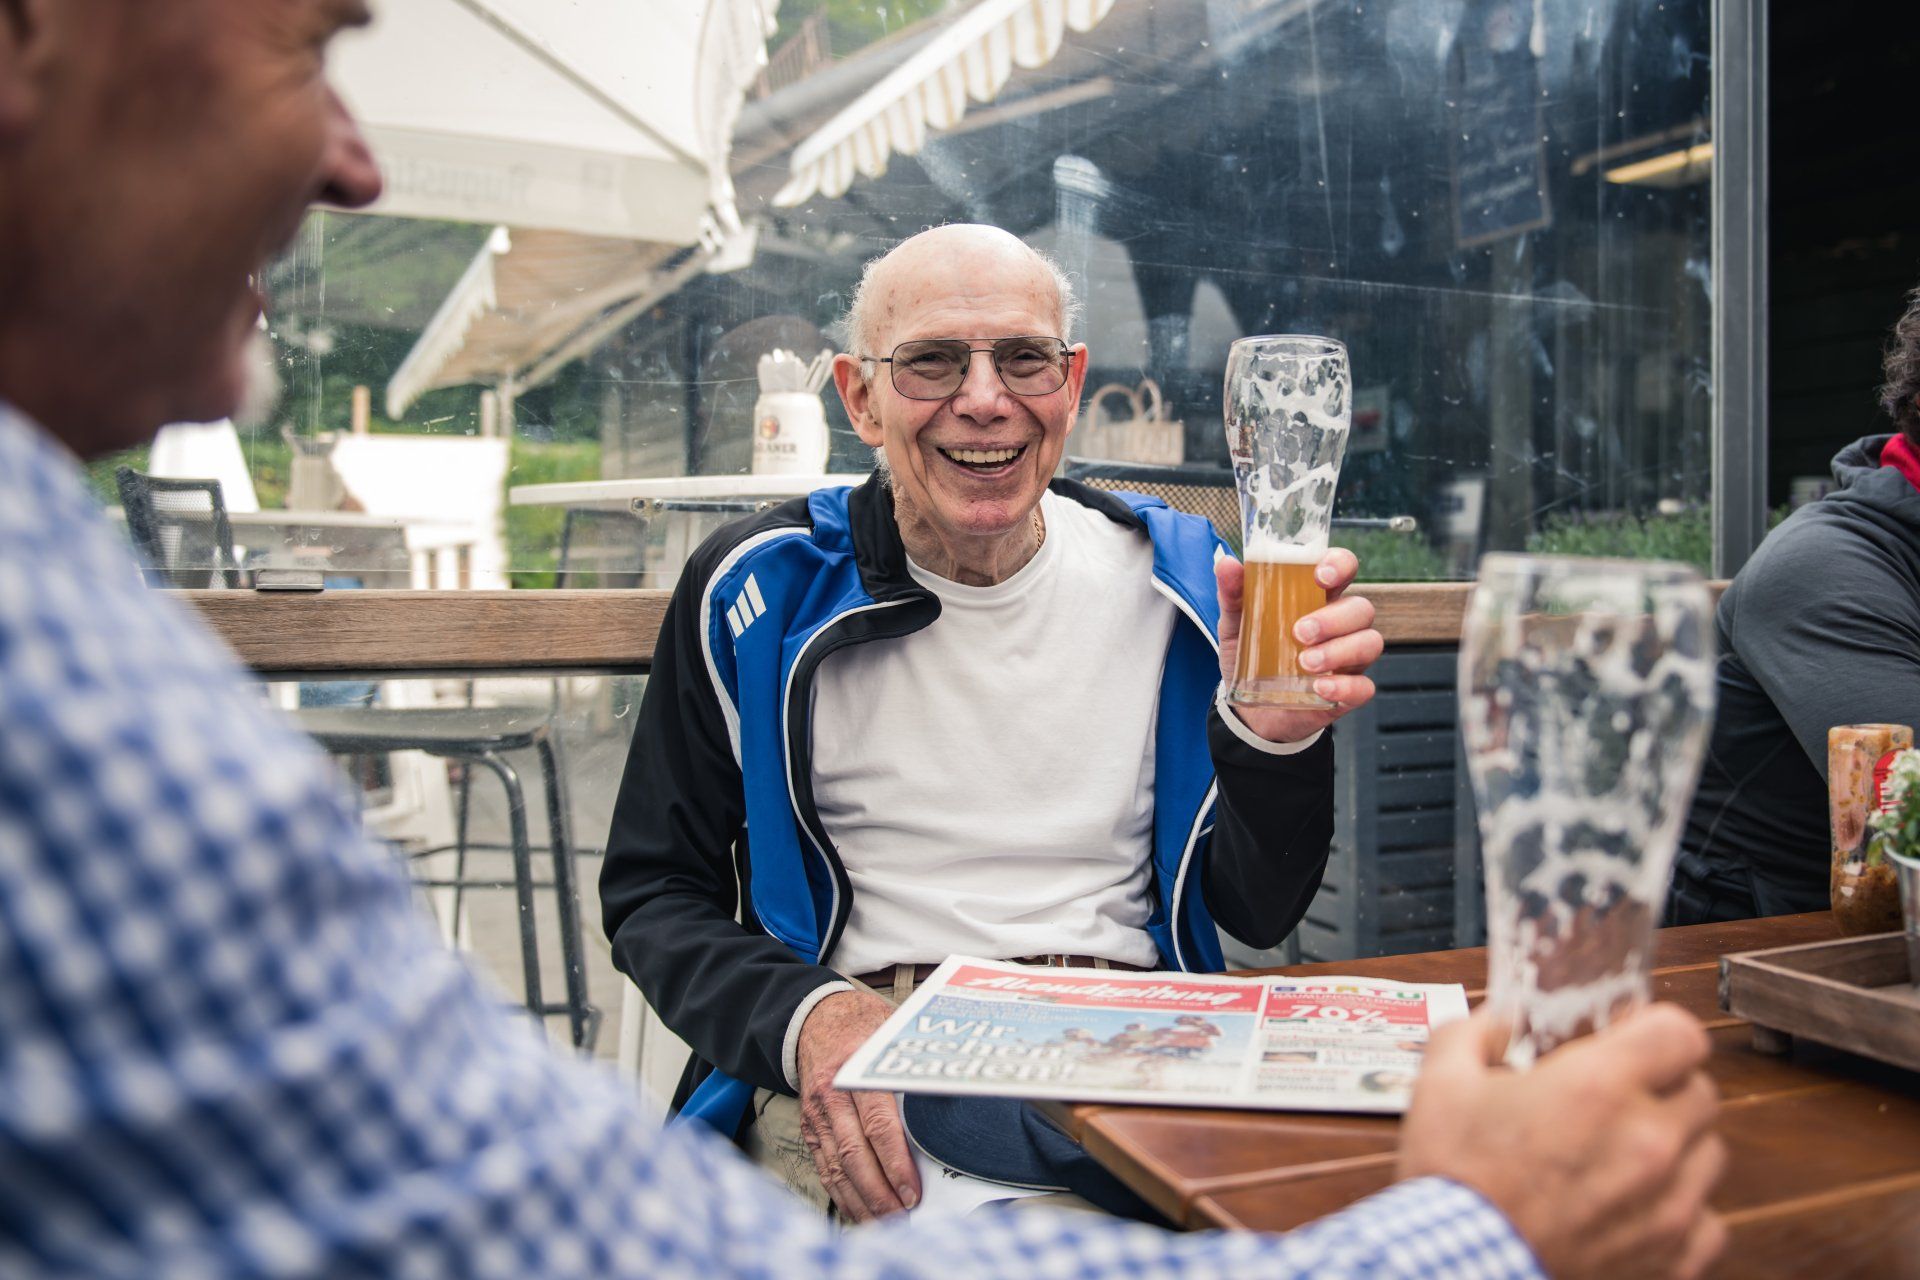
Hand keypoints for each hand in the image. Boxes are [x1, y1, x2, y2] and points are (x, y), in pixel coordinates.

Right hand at [795, 988, 920, 1220]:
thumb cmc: (863, 1026)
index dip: (895, 1163)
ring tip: (886, 1227)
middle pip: (854, 1155)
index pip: (877, 1125)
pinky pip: (824, 1169)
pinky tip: (860, 1214)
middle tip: (903, 1221)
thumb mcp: (891, 1033)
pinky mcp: (810, 1129)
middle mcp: (831, 1096)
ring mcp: (816, 1116)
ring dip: (861, 1202)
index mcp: (855, 1071)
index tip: (913, 1193)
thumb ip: (917, 1062)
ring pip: (836, 1169)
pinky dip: (842, 1196)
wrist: (815, 1018)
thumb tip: (960, 1086)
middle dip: (879, 1193)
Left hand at [1215, 547, 1381, 742]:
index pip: (1344, 568)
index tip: (1321, 576)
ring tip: (1304, 663)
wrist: (1249, 710)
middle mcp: (1340, 624)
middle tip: (1300, 632)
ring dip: (1339, 651)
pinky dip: (1344, 686)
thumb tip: (1226, 563)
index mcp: (1316, 597)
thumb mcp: (1235, 624)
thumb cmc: (1251, 655)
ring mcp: (1349, 658)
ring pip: (1370, 642)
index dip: (1341, 565)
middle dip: (1334, 618)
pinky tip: (1319, 687)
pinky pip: (1364, 686)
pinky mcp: (1349, 691)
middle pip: (1361, 608)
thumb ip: (1232, 594)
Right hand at [1399, 1004, 1726, 1279]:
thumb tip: (1501, 1023)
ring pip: (1710, 1154)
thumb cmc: (1452, 1180)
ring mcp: (1670, 1205)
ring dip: (1677, 1147)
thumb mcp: (1441, 1083)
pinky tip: (1637, 1208)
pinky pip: (1710, 1223)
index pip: (1681, 1033)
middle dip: (1662, 1087)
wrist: (1454, 1267)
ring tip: (1623, 1156)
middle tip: (1616, 1099)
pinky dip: (1683, 1213)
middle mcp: (1649, 1141)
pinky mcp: (1671, 1259)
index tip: (1628, 1039)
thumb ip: (1474, 1033)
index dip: (1654, 1029)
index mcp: (1600, 1086)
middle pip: (1701, 1091)